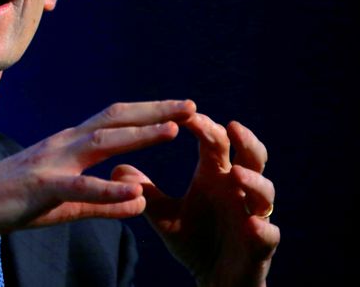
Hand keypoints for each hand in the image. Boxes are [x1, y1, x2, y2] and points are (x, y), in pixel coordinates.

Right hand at [0, 99, 195, 285]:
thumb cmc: (13, 202)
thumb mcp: (65, 205)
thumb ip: (103, 203)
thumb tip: (141, 201)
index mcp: (69, 145)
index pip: (114, 121)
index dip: (149, 114)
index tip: (181, 110)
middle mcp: (63, 144)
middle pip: (115, 120)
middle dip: (155, 112)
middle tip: (192, 106)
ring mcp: (51, 162)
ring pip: (101, 142)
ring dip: (140, 135)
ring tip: (174, 131)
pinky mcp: (41, 186)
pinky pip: (79, 186)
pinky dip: (108, 187)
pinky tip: (136, 190)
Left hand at [113, 114, 279, 286]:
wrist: (213, 278)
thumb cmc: (194, 238)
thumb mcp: (164, 214)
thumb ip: (145, 192)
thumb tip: (116, 168)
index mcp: (216, 176)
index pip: (216, 142)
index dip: (203, 126)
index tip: (185, 114)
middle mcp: (238, 190)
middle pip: (252, 157)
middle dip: (246, 141)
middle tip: (232, 126)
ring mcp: (253, 215)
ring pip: (265, 192)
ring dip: (255, 182)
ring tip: (237, 174)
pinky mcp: (260, 245)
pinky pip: (267, 234)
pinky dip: (263, 229)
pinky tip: (252, 225)